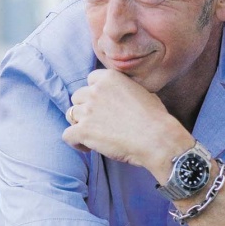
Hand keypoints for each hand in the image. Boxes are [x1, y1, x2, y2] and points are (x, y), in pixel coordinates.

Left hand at [62, 69, 190, 174]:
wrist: (157, 139)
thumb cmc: (155, 118)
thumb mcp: (142, 92)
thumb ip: (124, 90)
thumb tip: (120, 96)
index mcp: (109, 78)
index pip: (91, 80)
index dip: (95, 93)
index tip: (103, 105)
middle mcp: (95, 91)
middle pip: (78, 97)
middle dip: (86, 108)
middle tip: (98, 122)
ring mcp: (88, 110)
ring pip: (70, 114)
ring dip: (79, 124)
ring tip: (93, 135)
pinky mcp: (83, 131)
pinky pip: (67, 135)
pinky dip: (75, 142)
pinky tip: (88, 147)